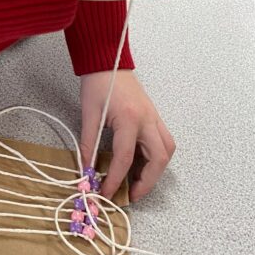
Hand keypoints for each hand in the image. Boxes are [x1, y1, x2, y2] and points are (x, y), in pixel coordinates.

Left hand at [80, 70, 174, 201]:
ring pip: (166, 150)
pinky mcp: (153, 115)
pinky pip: (163, 141)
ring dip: (155, 170)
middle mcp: (147, 119)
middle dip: (147, 182)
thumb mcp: (89, 114)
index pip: (125, 159)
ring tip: (137, 182)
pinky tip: (140, 164)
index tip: (106, 193)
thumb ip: (88, 144)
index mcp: (130, 119)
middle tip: (131, 195)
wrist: (108, 59)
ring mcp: (154, 117)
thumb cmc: (98, 82)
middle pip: (158, 159)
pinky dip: (155, 157)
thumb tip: (87, 169)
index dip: (115, 181)